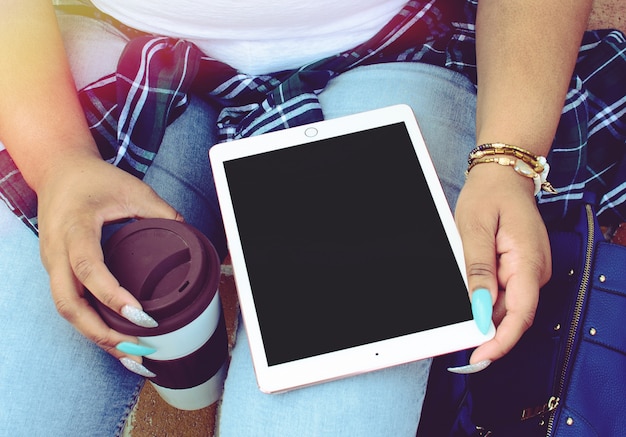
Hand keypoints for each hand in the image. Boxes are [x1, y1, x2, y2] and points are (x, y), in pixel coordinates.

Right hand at [36, 152, 181, 363]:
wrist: (58, 172)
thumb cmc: (93, 179)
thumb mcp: (132, 189)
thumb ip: (162, 212)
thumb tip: (190, 237)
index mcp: (75, 228)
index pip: (89, 268)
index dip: (113, 296)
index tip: (142, 316)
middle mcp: (57, 252)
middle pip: (69, 305)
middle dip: (102, 333)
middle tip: (139, 350)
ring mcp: (53, 264)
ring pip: (68, 312)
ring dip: (98, 337)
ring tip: (133, 356)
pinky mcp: (57, 272)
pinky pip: (72, 305)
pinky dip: (92, 326)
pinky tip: (116, 340)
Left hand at [454, 164, 550, 365]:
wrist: (503, 177)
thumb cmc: (489, 196)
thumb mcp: (474, 230)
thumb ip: (478, 270)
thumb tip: (481, 309)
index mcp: (528, 261)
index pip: (521, 314)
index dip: (501, 341)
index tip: (480, 357)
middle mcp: (535, 270)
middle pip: (513, 313)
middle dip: (487, 329)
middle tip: (456, 336)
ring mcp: (530, 270)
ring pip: (507, 305)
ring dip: (484, 310)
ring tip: (458, 306)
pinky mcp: (521, 268)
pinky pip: (505, 291)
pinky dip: (486, 297)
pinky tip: (470, 292)